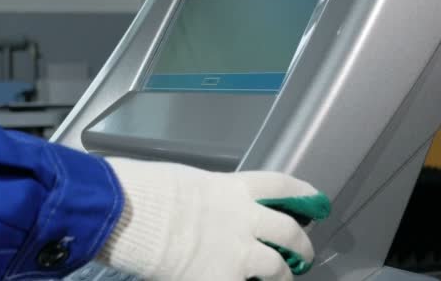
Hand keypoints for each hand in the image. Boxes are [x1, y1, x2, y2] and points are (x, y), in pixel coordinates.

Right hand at [98, 157, 329, 280]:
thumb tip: (207, 205)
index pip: (281, 187)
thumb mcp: (187, 181)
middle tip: (303, 254)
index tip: (316, 202)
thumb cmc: (152, 191)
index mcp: (234, 189)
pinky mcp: (225, 279)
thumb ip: (209, 195)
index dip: (303, 194)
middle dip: (301, 244)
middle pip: (288, 231)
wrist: (136, 216)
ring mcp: (239, 253)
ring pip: (277, 268)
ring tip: (282, 279)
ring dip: (283, 276)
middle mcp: (245, 220)